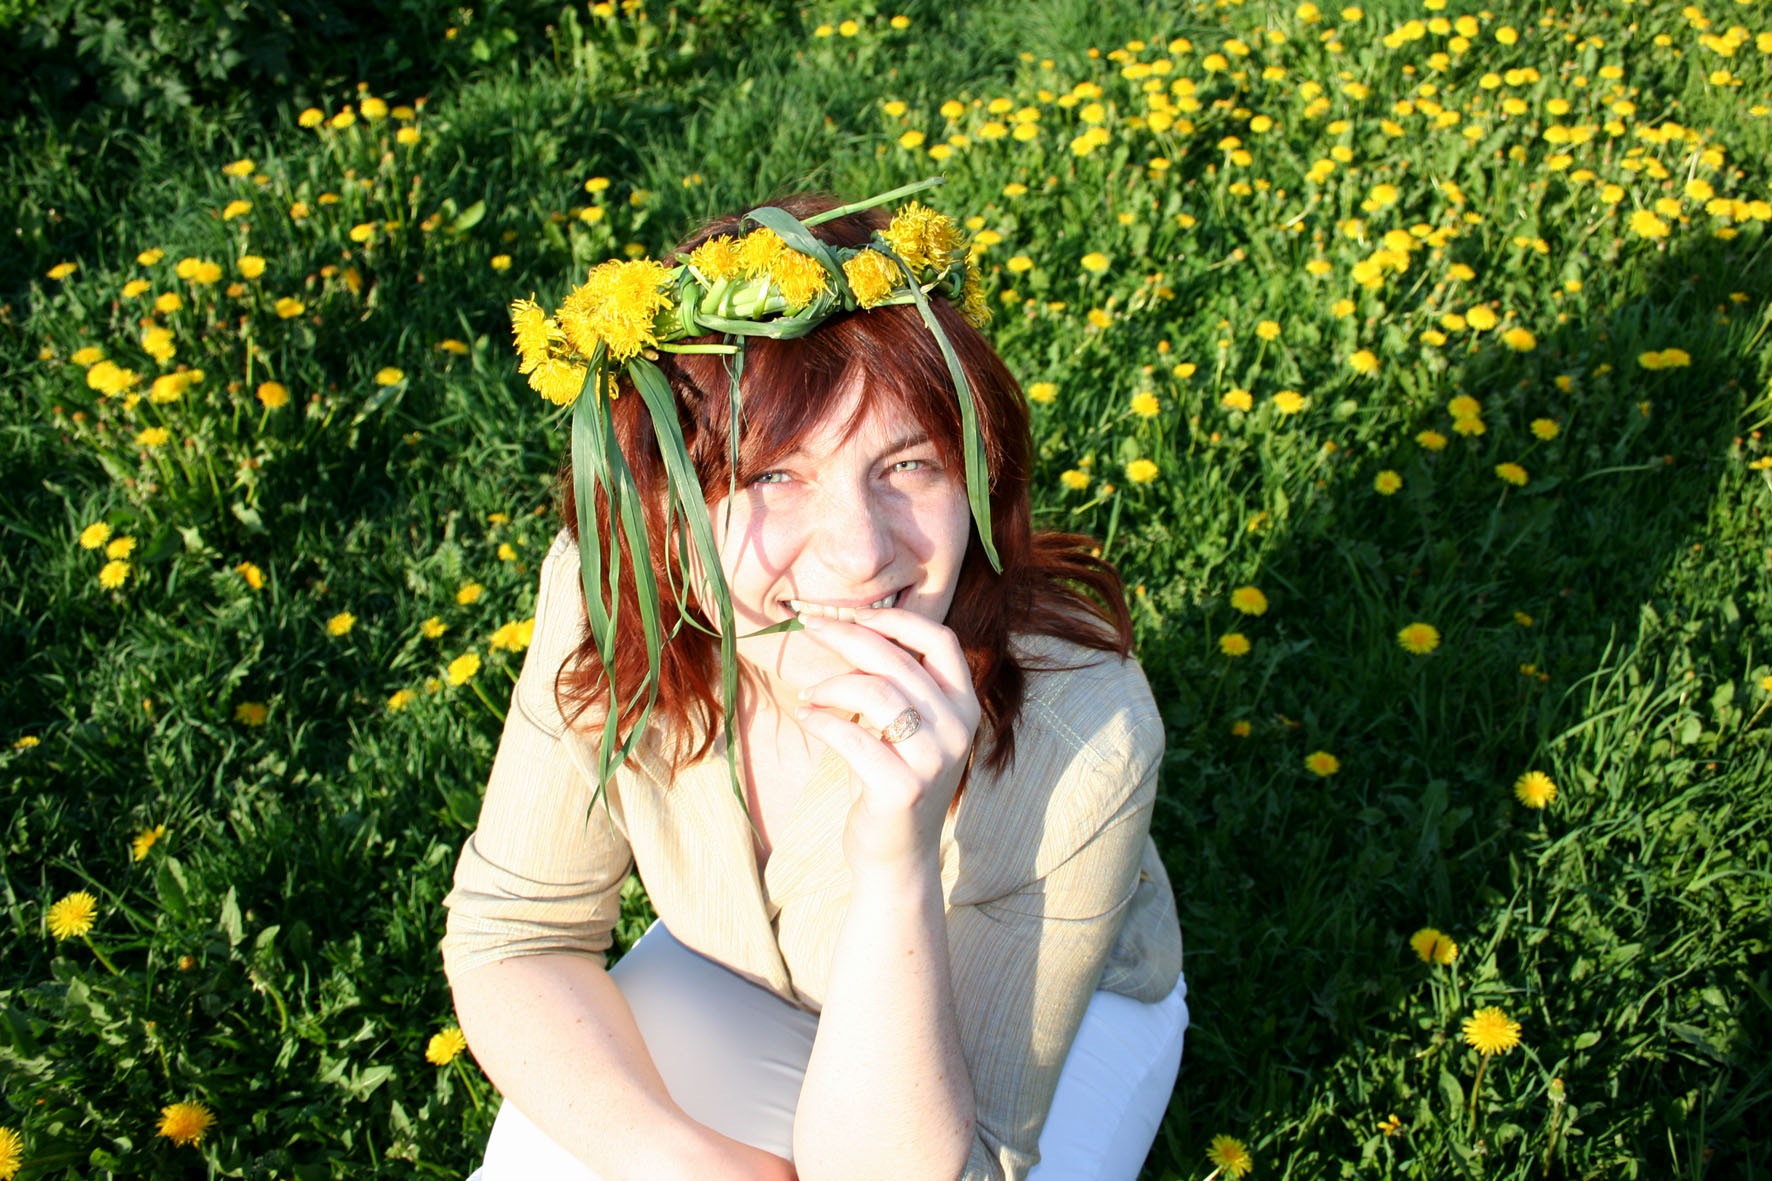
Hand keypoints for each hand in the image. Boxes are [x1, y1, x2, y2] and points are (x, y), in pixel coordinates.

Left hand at [793, 607, 980, 875]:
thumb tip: (846, 629)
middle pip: (897, 660)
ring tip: (808, 695)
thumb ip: (895, 684)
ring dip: (830, 685)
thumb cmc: (891, 778)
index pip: (940, 640)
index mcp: (964, 707)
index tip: (853, 615)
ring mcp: (934, 760)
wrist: (897, 855)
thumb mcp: (905, 726)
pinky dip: (821, 721)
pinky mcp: (902, 788)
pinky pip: (851, 737)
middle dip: (846, 637)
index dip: (896, 620)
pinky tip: (807, 717)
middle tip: (810, 628)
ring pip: (874, 692)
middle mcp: (958, 729)